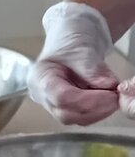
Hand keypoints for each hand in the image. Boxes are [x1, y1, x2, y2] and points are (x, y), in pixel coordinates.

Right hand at [29, 1, 119, 123]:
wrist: (72, 36)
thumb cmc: (70, 39)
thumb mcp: (81, 49)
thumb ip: (93, 70)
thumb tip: (109, 86)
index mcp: (40, 78)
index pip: (61, 97)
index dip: (87, 100)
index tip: (110, 94)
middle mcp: (43, 95)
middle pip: (66, 113)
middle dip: (94, 109)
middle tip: (116, 98)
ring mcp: (54, 103)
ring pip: (75, 119)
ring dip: (98, 112)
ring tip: (114, 97)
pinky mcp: (68, 107)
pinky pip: (83, 116)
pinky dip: (99, 111)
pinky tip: (109, 100)